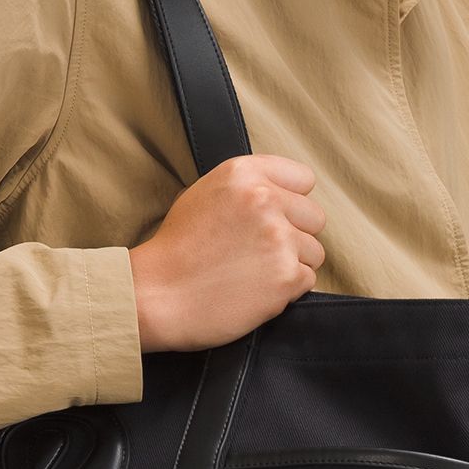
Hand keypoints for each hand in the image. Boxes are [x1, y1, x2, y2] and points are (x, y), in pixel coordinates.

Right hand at [128, 153, 326, 351]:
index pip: (303, 179)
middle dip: (295, 235)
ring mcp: (279, 238)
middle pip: (314, 217)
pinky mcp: (286, 276)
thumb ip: (247, 188)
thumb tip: (283, 194)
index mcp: (244, 173)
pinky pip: (308, 281)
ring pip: (314, 252)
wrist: (154, 296)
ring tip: (254, 273)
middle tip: (260, 252)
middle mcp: (265, 199)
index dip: (291, 202)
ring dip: (292, 265)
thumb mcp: (203, 195)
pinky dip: (287, 291)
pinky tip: (255, 291)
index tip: (274, 219)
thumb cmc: (175, 250)